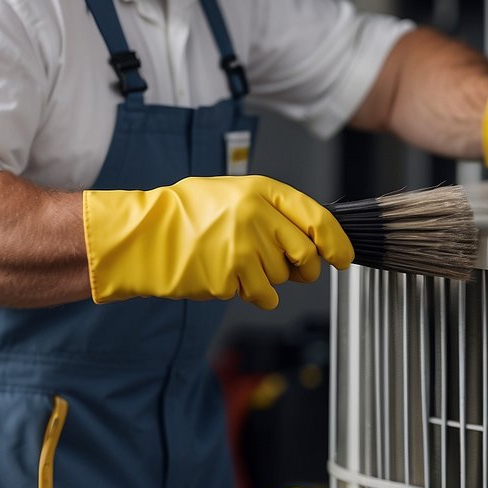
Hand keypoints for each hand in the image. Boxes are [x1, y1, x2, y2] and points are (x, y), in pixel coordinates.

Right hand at [82, 175, 354, 309]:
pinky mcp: (230, 278)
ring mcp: (244, 249)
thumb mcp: (233, 195)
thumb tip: (312, 237)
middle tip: (290, 269)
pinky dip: (253, 294)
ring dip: (269, 279)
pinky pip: (262, 296)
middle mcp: (257, 218)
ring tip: (238, 263)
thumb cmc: (186, 215)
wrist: (144, 237)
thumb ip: (272, 211)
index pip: (317, 219)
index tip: (343, 257)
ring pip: (282, 278)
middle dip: (304, 269)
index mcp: (260, 191)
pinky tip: (230, 278)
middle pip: (305, 255)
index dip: (336, 242)